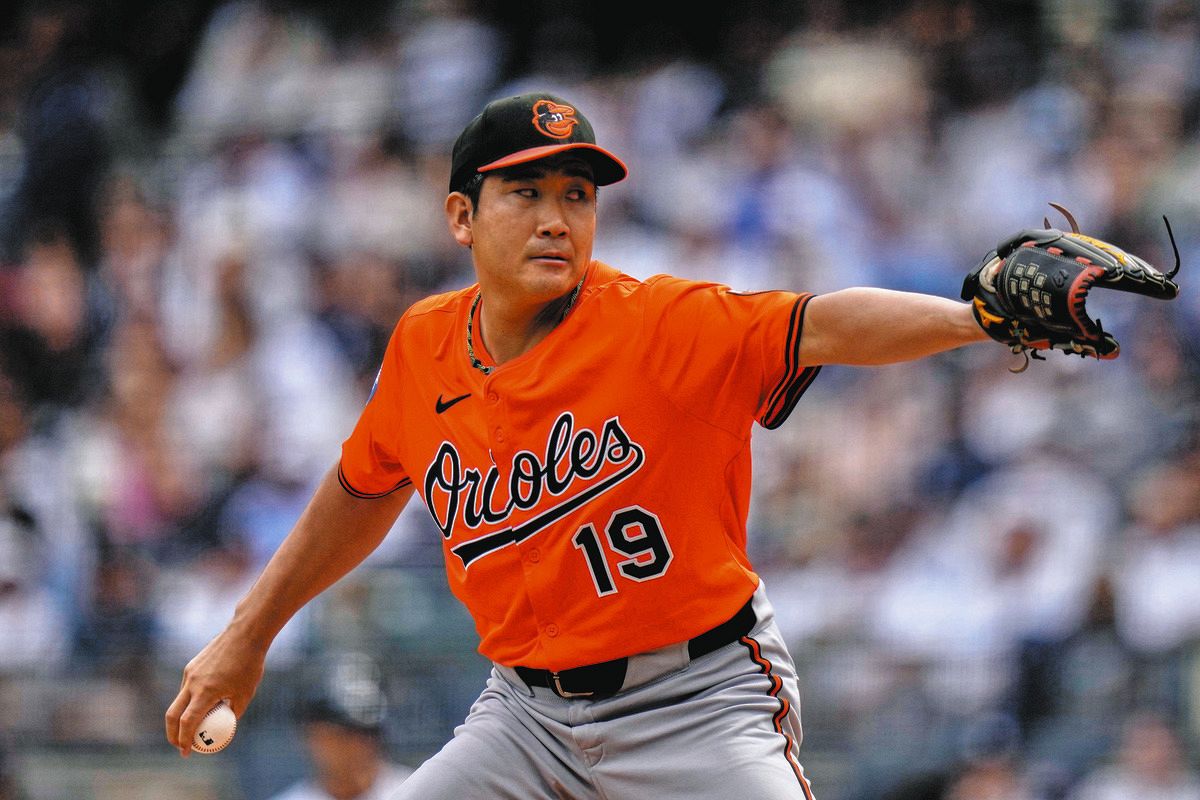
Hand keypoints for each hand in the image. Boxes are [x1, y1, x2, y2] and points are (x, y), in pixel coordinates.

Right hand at [164, 627, 266, 756]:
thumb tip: (225, 729)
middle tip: (180, 745)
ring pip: (178, 700)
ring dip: (181, 716)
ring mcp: (189, 673)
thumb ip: (233, 713)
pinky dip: (188, 700)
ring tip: (192, 726)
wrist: (245, 635)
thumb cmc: (249, 665)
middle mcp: (192, 683)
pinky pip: (186, 687)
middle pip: (172, 715)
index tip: (186, 752)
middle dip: (172, 734)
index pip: (187, 722)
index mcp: (205, 692)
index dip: (184, 740)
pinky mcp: (191, 665)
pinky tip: (202, 702)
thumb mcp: (245, 694)